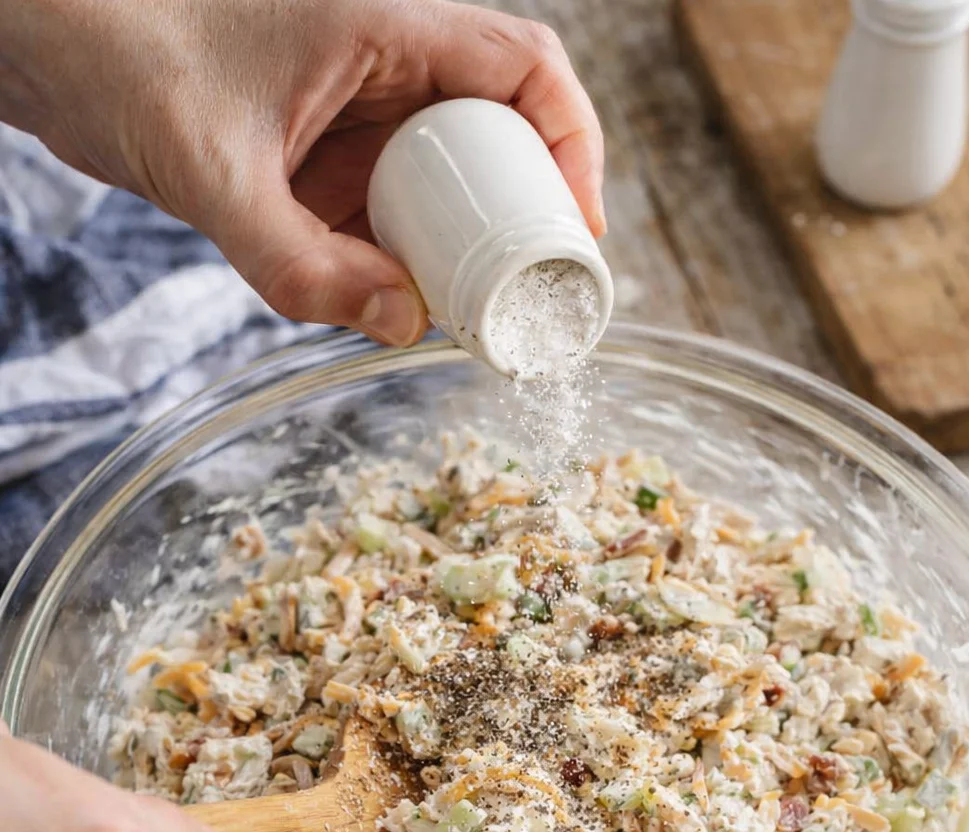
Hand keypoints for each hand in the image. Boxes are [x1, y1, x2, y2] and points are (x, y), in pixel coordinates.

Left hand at [0, 0, 604, 345]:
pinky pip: (392, 210)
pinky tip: (400, 305)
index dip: (573, 147)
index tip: (577, 232)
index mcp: (385, 27)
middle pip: (503, 133)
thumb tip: (402, 325)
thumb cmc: (120, 61)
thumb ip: (299, 264)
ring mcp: (355, 113)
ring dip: (466, 247)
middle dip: (526, 216)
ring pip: (451, 179)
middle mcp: (384, 64)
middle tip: (529, 297)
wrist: (47, 52)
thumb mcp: (212, 175)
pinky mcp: (324, 157)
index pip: (525, 70)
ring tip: (475, 315)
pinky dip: (406, 259)